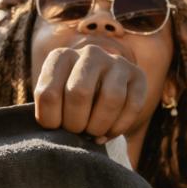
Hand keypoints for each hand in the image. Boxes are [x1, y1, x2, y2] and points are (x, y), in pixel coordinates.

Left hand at [32, 43, 150, 139]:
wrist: (98, 93)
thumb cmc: (67, 101)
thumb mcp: (52, 101)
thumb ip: (48, 111)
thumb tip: (52, 131)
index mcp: (61, 57)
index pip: (49, 94)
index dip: (51, 120)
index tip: (55, 127)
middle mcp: (90, 53)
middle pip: (79, 93)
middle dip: (75, 123)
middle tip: (76, 131)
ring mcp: (117, 62)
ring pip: (111, 98)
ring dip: (98, 126)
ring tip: (92, 134)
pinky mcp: (138, 75)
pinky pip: (133, 106)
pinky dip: (119, 127)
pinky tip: (108, 133)